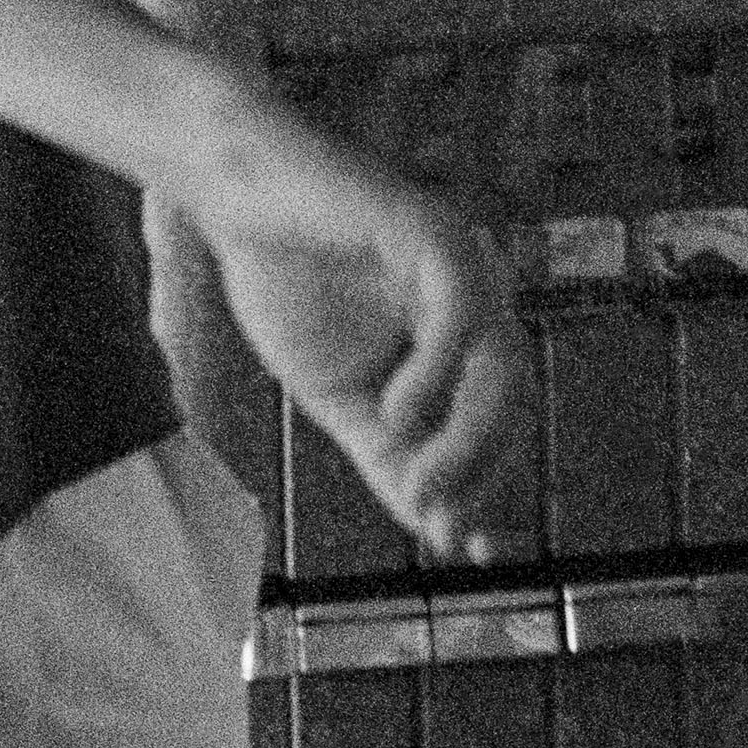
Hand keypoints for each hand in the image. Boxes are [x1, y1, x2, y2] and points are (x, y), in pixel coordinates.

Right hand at [191, 114, 533, 560]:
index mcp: (457, 331)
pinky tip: (395, 412)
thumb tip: (435, 527)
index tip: (468, 549)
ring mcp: (458, 260)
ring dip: (468, 439)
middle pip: (514, 398)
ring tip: (418, 485)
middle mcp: (474, 295)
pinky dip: (436, 373)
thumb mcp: (338, 394)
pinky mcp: (429, 230)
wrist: (233, 198)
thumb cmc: (284, 280)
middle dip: (483, 473)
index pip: (501, 420)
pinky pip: (459, 312)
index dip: (493, 486)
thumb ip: (386, 452)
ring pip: (502, 362)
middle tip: (437, 524)